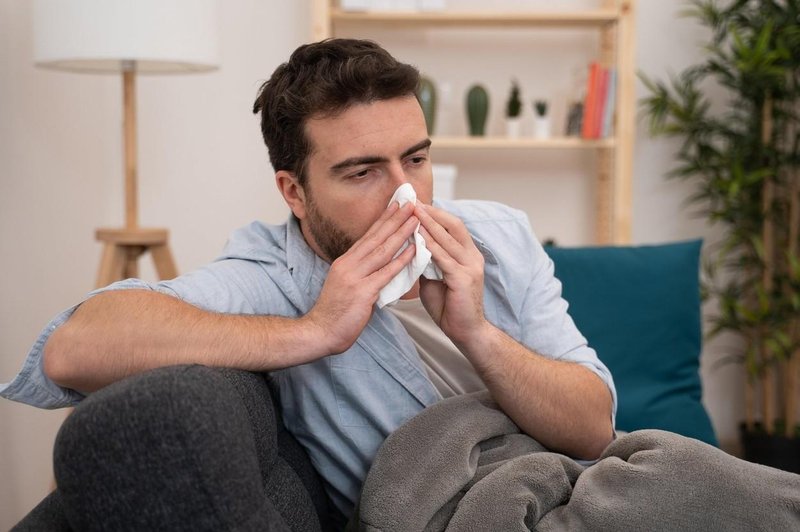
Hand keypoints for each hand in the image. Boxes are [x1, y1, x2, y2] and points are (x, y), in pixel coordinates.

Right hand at [305, 201, 417, 353]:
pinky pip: (385, 273)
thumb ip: (363, 276)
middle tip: (410, 202)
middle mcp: (349, 265)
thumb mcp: (347, 286)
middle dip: (395, 218)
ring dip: (401, 233)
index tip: (396, 205)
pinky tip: (413, 250)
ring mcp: (355, 277)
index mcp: (345, 262)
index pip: (368, 236)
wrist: (320, 332)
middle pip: (376, 237)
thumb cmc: (334, 313)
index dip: (384, 219)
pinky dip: (401, 260)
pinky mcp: (362, 292)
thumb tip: (380, 270)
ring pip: (382, 250)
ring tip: (416, 220)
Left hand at [415, 203, 487, 347]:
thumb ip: (427, 263)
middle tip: (414, 202)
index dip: (436, 213)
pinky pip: (444, 258)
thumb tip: (410, 248)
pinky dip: (430, 246)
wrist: (466, 332)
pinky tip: (418, 238)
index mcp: (468, 255)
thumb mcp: (434, 279)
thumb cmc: (450, 307)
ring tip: (413, 214)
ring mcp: (471, 266)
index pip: (453, 226)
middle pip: (453, 225)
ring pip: (448, 239)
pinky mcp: (464, 278)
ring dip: (429, 224)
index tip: (417, 204)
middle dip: (432, 213)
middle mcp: (473, 256)